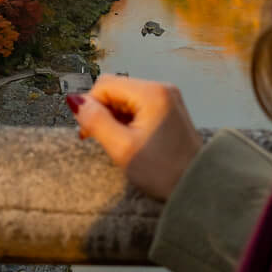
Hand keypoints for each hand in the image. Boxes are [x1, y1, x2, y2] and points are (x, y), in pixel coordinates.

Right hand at [67, 75, 201, 201]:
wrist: (197, 186)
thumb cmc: (162, 171)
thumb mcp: (122, 148)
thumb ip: (95, 121)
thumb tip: (73, 100)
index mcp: (151, 93)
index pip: (105, 84)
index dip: (90, 106)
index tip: (87, 133)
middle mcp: (162, 88)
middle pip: (117, 89)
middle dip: (103, 111)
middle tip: (100, 140)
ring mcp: (168, 98)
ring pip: (127, 98)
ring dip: (115, 117)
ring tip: (117, 142)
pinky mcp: (171, 110)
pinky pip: (140, 106)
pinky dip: (129, 120)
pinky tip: (130, 140)